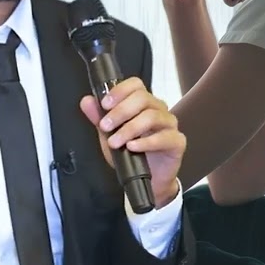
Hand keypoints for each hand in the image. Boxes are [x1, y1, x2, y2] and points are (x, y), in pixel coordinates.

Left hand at [78, 77, 184, 207]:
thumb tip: (86, 101)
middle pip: (143, 98)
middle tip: (105, 126)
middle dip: (120, 112)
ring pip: (152, 117)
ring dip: (129, 129)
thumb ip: (98, 117)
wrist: (148, 179)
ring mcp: (170, 125)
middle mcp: (158, 109)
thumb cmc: (131, 153)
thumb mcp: (109, 135)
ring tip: (115, 142)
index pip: (135, 85)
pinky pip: (164, 137)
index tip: (104, 104)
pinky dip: (145, 142)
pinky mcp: (177, 141)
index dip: (119, 91)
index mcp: (143, 103)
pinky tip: (132, 147)